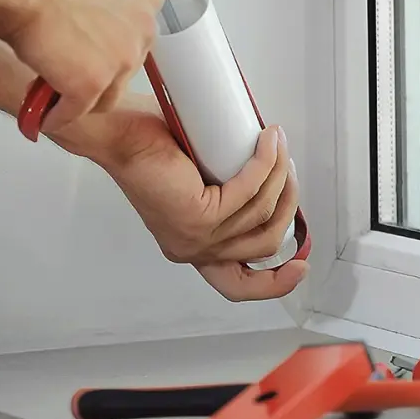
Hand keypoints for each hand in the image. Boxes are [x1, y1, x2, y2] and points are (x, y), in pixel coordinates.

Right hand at [0, 0, 163, 131]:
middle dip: (98, 64)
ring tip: (57, 91)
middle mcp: (142, 26)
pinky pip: (78, 110)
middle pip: (125, 60)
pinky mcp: (93, 84)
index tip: (96, 41)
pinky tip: (45, 113)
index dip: (111, 35)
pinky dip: (59, 114)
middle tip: (70, 63)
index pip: (136, 25)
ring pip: (106, 91)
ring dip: (83, 94)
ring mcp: (122, 58)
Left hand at [54, 94, 307, 300]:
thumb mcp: (201, 181)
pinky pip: (248, 191)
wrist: (119, 133)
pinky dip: (265, 164)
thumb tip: (274, 179)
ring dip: (279, 175)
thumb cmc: (152, 146)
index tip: (301, 266)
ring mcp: (195, 237)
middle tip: (289, 169)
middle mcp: (194, 249)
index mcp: (195, 247)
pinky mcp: (197, 216)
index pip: (237, 285)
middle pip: (264, 245)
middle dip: (288, 205)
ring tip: (276, 143)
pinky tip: (268, 141)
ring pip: (261, 213)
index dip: (274, 283)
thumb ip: (230, 194)